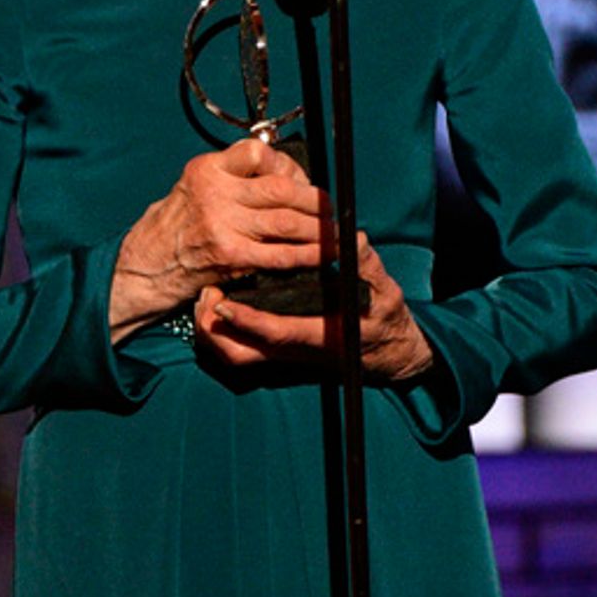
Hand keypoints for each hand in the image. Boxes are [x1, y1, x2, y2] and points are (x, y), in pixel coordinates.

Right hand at [110, 138, 331, 339]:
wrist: (145, 267)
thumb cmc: (174, 228)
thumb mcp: (195, 188)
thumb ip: (231, 178)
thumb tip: (283, 178)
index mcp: (208, 169)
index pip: (257, 152)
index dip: (286, 165)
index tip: (299, 179)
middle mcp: (216, 191)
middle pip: (280, 188)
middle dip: (314, 200)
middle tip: (331, 210)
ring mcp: (223, 223)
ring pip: (286, 221)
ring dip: (319, 229)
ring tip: (338, 234)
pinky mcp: (230, 255)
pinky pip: (280, 254)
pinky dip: (308, 255)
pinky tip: (324, 257)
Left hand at [194, 234, 433, 383]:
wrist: (390, 352)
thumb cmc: (385, 319)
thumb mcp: (386, 292)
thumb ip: (369, 267)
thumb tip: (356, 239)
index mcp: (324, 338)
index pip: (279, 333)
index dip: (249, 320)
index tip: (224, 302)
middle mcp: (299, 352)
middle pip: (243, 356)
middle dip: (215, 332)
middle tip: (206, 296)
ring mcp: (286, 356)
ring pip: (237, 357)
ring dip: (214, 334)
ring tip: (208, 297)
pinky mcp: (279, 353)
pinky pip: (241, 351)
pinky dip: (222, 334)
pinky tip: (218, 306)